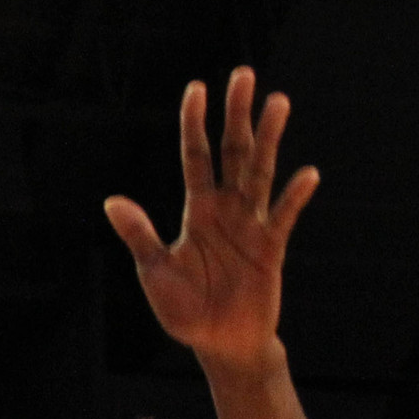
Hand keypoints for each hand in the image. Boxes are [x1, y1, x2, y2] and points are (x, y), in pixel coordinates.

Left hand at [105, 69, 319, 374]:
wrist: (219, 343)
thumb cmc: (186, 309)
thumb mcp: (155, 272)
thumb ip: (140, 236)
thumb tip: (112, 201)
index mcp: (197, 211)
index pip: (195, 157)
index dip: (194, 124)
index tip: (197, 87)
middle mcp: (227, 210)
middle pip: (232, 152)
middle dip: (237, 115)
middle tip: (243, 75)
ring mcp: (251, 226)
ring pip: (260, 173)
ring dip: (269, 139)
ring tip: (277, 102)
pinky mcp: (271, 249)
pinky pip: (283, 218)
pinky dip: (294, 198)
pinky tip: (306, 175)